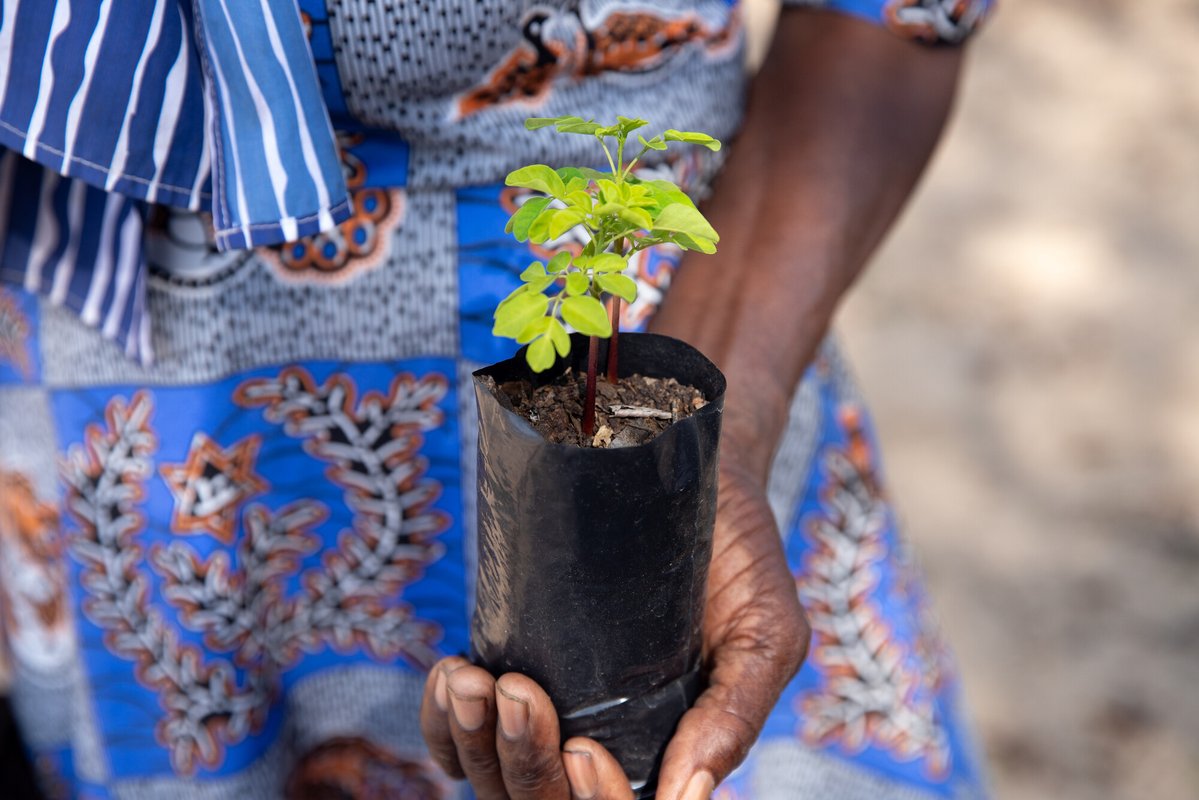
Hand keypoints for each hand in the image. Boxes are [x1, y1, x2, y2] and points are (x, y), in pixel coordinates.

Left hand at [420, 460, 807, 799]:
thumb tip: (686, 796)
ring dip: (474, 743)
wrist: (691, 472)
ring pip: (491, 776)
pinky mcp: (515, 664)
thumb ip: (736, 713)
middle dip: (523, 766)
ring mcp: (554, 710)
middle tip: (520, 693)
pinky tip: (453, 675)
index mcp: (666, 752)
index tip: (584, 749)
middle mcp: (605, 743)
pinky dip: (442, 725)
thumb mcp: (766, 634)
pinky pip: (455, 734)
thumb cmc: (740, 558)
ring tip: (471, 680)